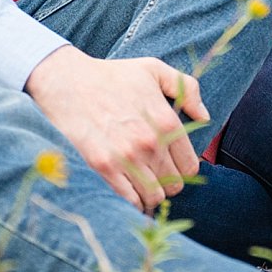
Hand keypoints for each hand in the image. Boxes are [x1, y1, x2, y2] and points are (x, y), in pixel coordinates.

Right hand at [23, 46, 205, 209]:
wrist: (67, 82)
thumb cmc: (112, 75)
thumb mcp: (154, 69)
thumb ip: (187, 89)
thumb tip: (204, 116)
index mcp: (167, 123)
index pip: (191, 166)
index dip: (184, 168)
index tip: (173, 165)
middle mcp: (150, 144)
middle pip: (174, 185)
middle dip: (169, 183)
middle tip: (157, 174)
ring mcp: (126, 158)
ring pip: (154, 197)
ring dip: (151, 194)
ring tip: (144, 184)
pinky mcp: (103, 168)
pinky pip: (129, 201)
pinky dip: (133, 202)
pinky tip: (130, 192)